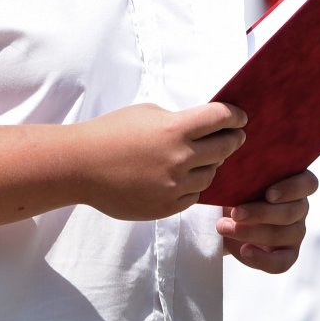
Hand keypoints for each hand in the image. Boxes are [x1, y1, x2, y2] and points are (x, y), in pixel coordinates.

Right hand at [76, 101, 247, 220]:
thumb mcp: (145, 113)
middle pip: (225, 148)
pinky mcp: (167, 206)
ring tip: (201, 159)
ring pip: (211, 175)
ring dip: (210, 165)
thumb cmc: (109, 133)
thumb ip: (176, 120)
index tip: (240, 118)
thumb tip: (200, 128)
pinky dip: (192, 186)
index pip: (220, 119)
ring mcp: (175, 185)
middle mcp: (181, 158)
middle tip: (234, 137)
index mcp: (175, 129)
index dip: (235, 116)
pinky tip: (181, 178)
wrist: (80, 166)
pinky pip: (193, 196)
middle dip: (232, 140)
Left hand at [218, 168, 315, 272]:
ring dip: (251, 233)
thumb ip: (245, 172)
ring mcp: (295, 232)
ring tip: (223, 227)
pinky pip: (281, 262)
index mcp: (294, 183)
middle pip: (291, 212)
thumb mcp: (239, 178)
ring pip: (283, 235)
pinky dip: (262, 259)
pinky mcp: (286, 254)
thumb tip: (234, 167)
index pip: (308, 183)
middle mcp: (299, 208)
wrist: (224, 215)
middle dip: (260, 214)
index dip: (292, 189)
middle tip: (235, 214)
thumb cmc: (235, 190)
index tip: (269, 194)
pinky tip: (244, 251)